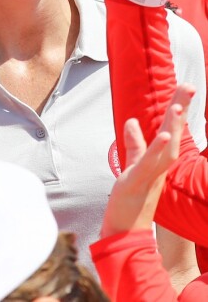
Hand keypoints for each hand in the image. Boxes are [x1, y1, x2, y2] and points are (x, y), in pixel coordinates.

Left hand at [101, 84, 193, 237]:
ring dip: (173, 127)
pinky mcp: (137, 181)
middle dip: (181, 109)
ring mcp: (151, 174)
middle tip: (189, 86)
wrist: (125, 229)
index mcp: (159, 159)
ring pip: (166, 148)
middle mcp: (160, 165)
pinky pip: (149, 164)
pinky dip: (157, 150)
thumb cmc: (131, 197)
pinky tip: (165, 136)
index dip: (178, 109)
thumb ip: (134, 143)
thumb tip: (132, 121)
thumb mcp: (132, 164)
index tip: (186, 87)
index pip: (171, 129)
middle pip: (174, 133)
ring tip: (178, 106)